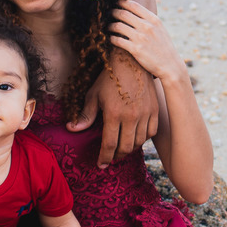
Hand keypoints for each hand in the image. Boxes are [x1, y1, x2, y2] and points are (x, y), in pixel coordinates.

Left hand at [68, 45, 158, 167]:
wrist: (131, 61)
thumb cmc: (109, 78)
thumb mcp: (94, 95)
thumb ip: (85, 115)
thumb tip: (71, 129)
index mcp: (113, 114)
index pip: (109, 145)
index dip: (104, 158)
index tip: (101, 165)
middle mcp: (131, 116)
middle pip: (125, 148)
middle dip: (116, 156)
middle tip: (110, 157)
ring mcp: (145, 114)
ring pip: (139, 142)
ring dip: (130, 148)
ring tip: (122, 147)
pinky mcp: (154, 110)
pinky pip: (151, 133)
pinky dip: (143, 138)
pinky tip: (135, 137)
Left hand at [108, 0, 185, 81]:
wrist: (170, 66)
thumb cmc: (164, 47)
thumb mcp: (160, 29)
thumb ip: (149, 20)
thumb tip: (135, 11)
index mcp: (153, 20)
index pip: (134, 5)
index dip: (122, 2)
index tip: (116, 2)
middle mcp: (147, 26)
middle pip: (123, 14)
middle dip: (113, 12)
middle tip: (108, 14)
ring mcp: (140, 38)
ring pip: (118, 26)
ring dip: (110, 25)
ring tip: (107, 27)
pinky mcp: (135, 50)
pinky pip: (118, 40)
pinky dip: (112, 38)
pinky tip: (111, 38)